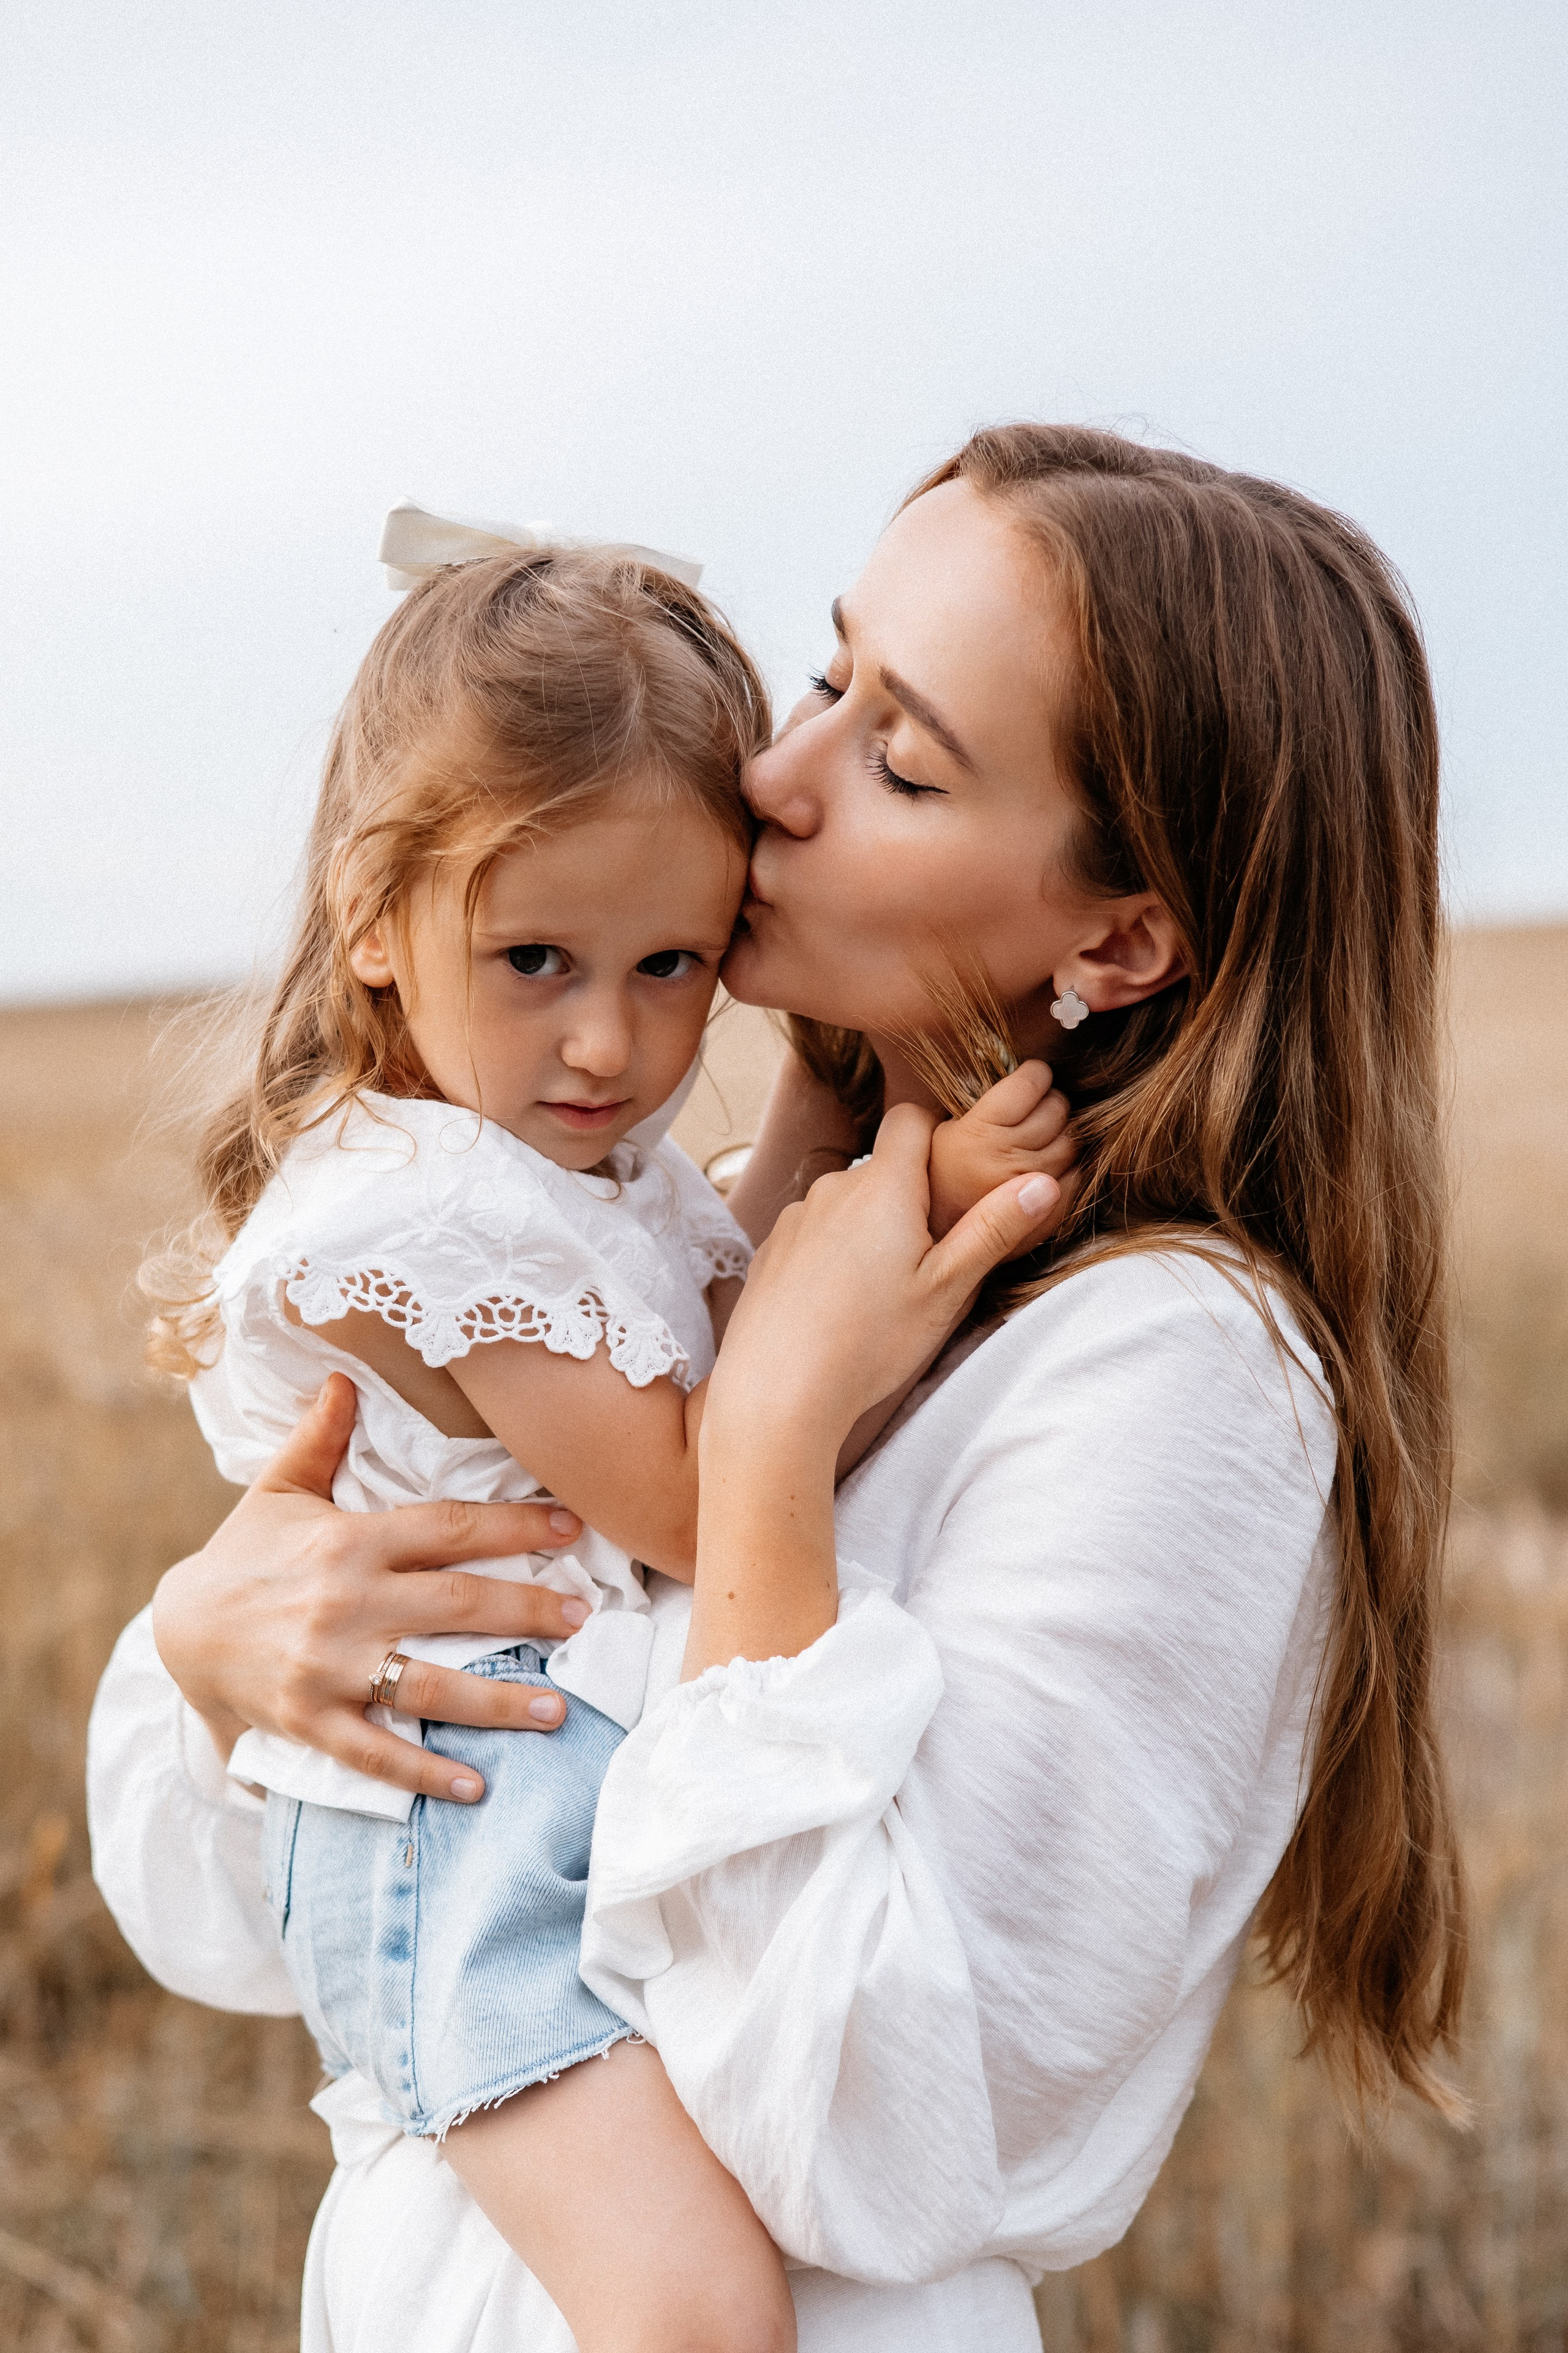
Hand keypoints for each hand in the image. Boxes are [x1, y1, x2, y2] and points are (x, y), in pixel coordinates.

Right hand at [151, 1375, 590, 1803]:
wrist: (178, 1628)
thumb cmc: (244, 1554)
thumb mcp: (280, 1488)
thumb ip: (321, 1436)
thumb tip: (345, 1376)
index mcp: (350, 1541)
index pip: (447, 1527)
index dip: (513, 1525)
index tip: (571, 1529)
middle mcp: (344, 1602)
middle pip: (455, 1603)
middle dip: (527, 1610)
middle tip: (583, 1619)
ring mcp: (325, 1666)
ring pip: (425, 1684)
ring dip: (495, 1701)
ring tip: (556, 1711)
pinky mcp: (307, 1720)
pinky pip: (373, 1751)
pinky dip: (423, 1772)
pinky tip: (475, 1786)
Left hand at [706, 1102, 1062, 1457]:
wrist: (778, 1391)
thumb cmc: (870, 1342)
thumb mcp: (947, 1289)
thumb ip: (994, 1229)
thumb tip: (1044, 1183)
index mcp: (883, 1187)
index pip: (911, 1120)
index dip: (936, 1137)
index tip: (952, 1183)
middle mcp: (833, 1189)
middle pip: (881, 1170)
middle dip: (907, 1200)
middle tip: (927, 1259)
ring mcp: (795, 1218)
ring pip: (846, 1205)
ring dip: (867, 1229)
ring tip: (879, 1292)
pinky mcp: (770, 1251)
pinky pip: (812, 1234)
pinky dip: (831, 1255)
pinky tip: (837, 1305)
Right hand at [926, 1060, 1077, 1241]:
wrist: (934, 1240)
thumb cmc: (935, 1179)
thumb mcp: (941, 1133)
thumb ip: (976, 1106)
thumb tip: (1016, 1071)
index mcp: (977, 1135)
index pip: (1027, 1086)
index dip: (1035, 1074)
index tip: (1033, 1075)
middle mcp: (1007, 1159)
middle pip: (1055, 1110)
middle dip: (1052, 1100)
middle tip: (1041, 1103)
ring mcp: (1031, 1187)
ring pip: (1071, 1141)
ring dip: (1064, 1130)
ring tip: (1045, 1132)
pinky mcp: (1047, 1214)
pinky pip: (1077, 1175)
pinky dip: (1071, 1164)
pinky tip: (1052, 1162)